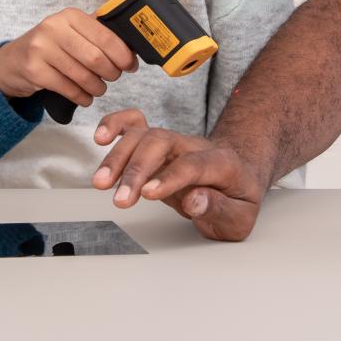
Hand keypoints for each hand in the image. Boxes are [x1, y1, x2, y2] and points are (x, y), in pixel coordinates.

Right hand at [0, 8, 137, 106]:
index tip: (130, 65)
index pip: (105, 36)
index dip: (123, 54)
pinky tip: (84, 97)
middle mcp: (54, 28)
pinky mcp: (34, 70)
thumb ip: (97, 35)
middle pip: (96, 58)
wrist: (12, 62)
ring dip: (97, 87)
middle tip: (113, 78)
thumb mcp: (71, 32)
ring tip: (98, 88)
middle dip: (111, 73)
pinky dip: (82, 97)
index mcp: (69, 16)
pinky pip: (69, 89)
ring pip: (83, 76)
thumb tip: (132, 48)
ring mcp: (41, 49)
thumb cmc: (50, 47)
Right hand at [91, 108, 265, 240]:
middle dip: (137, 169)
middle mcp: (194, 146)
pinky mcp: (157, 144)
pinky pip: (135, 124)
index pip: (193, 164)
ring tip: (101, 182)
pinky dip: (116, 124)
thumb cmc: (237, 198)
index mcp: (222, 163)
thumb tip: (195, 200)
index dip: (170, 177)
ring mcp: (174, 142)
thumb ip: (220, 209)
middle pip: (162, 144)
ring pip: (143, 136)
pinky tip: (100, 137)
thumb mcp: (240, 217)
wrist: (238, 175)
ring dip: (119, 157)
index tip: (148, 194)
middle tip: (121, 199)